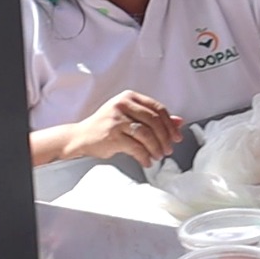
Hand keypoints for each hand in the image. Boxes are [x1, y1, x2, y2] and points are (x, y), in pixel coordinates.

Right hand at [67, 91, 183, 167]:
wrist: (80, 137)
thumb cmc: (106, 126)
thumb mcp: (130, 116)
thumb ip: (152, 118)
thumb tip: (179, 121)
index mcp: (129, 97)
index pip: (158, 108)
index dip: (170, 124)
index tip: (176, 136)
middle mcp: (123, 105)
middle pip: (154, 121)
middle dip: (165, 138)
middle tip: (169, 149)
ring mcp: (117, 119)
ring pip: (147, 134)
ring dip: (156, 148)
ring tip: (157, 156)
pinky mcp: (112, 135)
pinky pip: (136, 147)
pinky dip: (145, 156)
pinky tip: (146, 161)